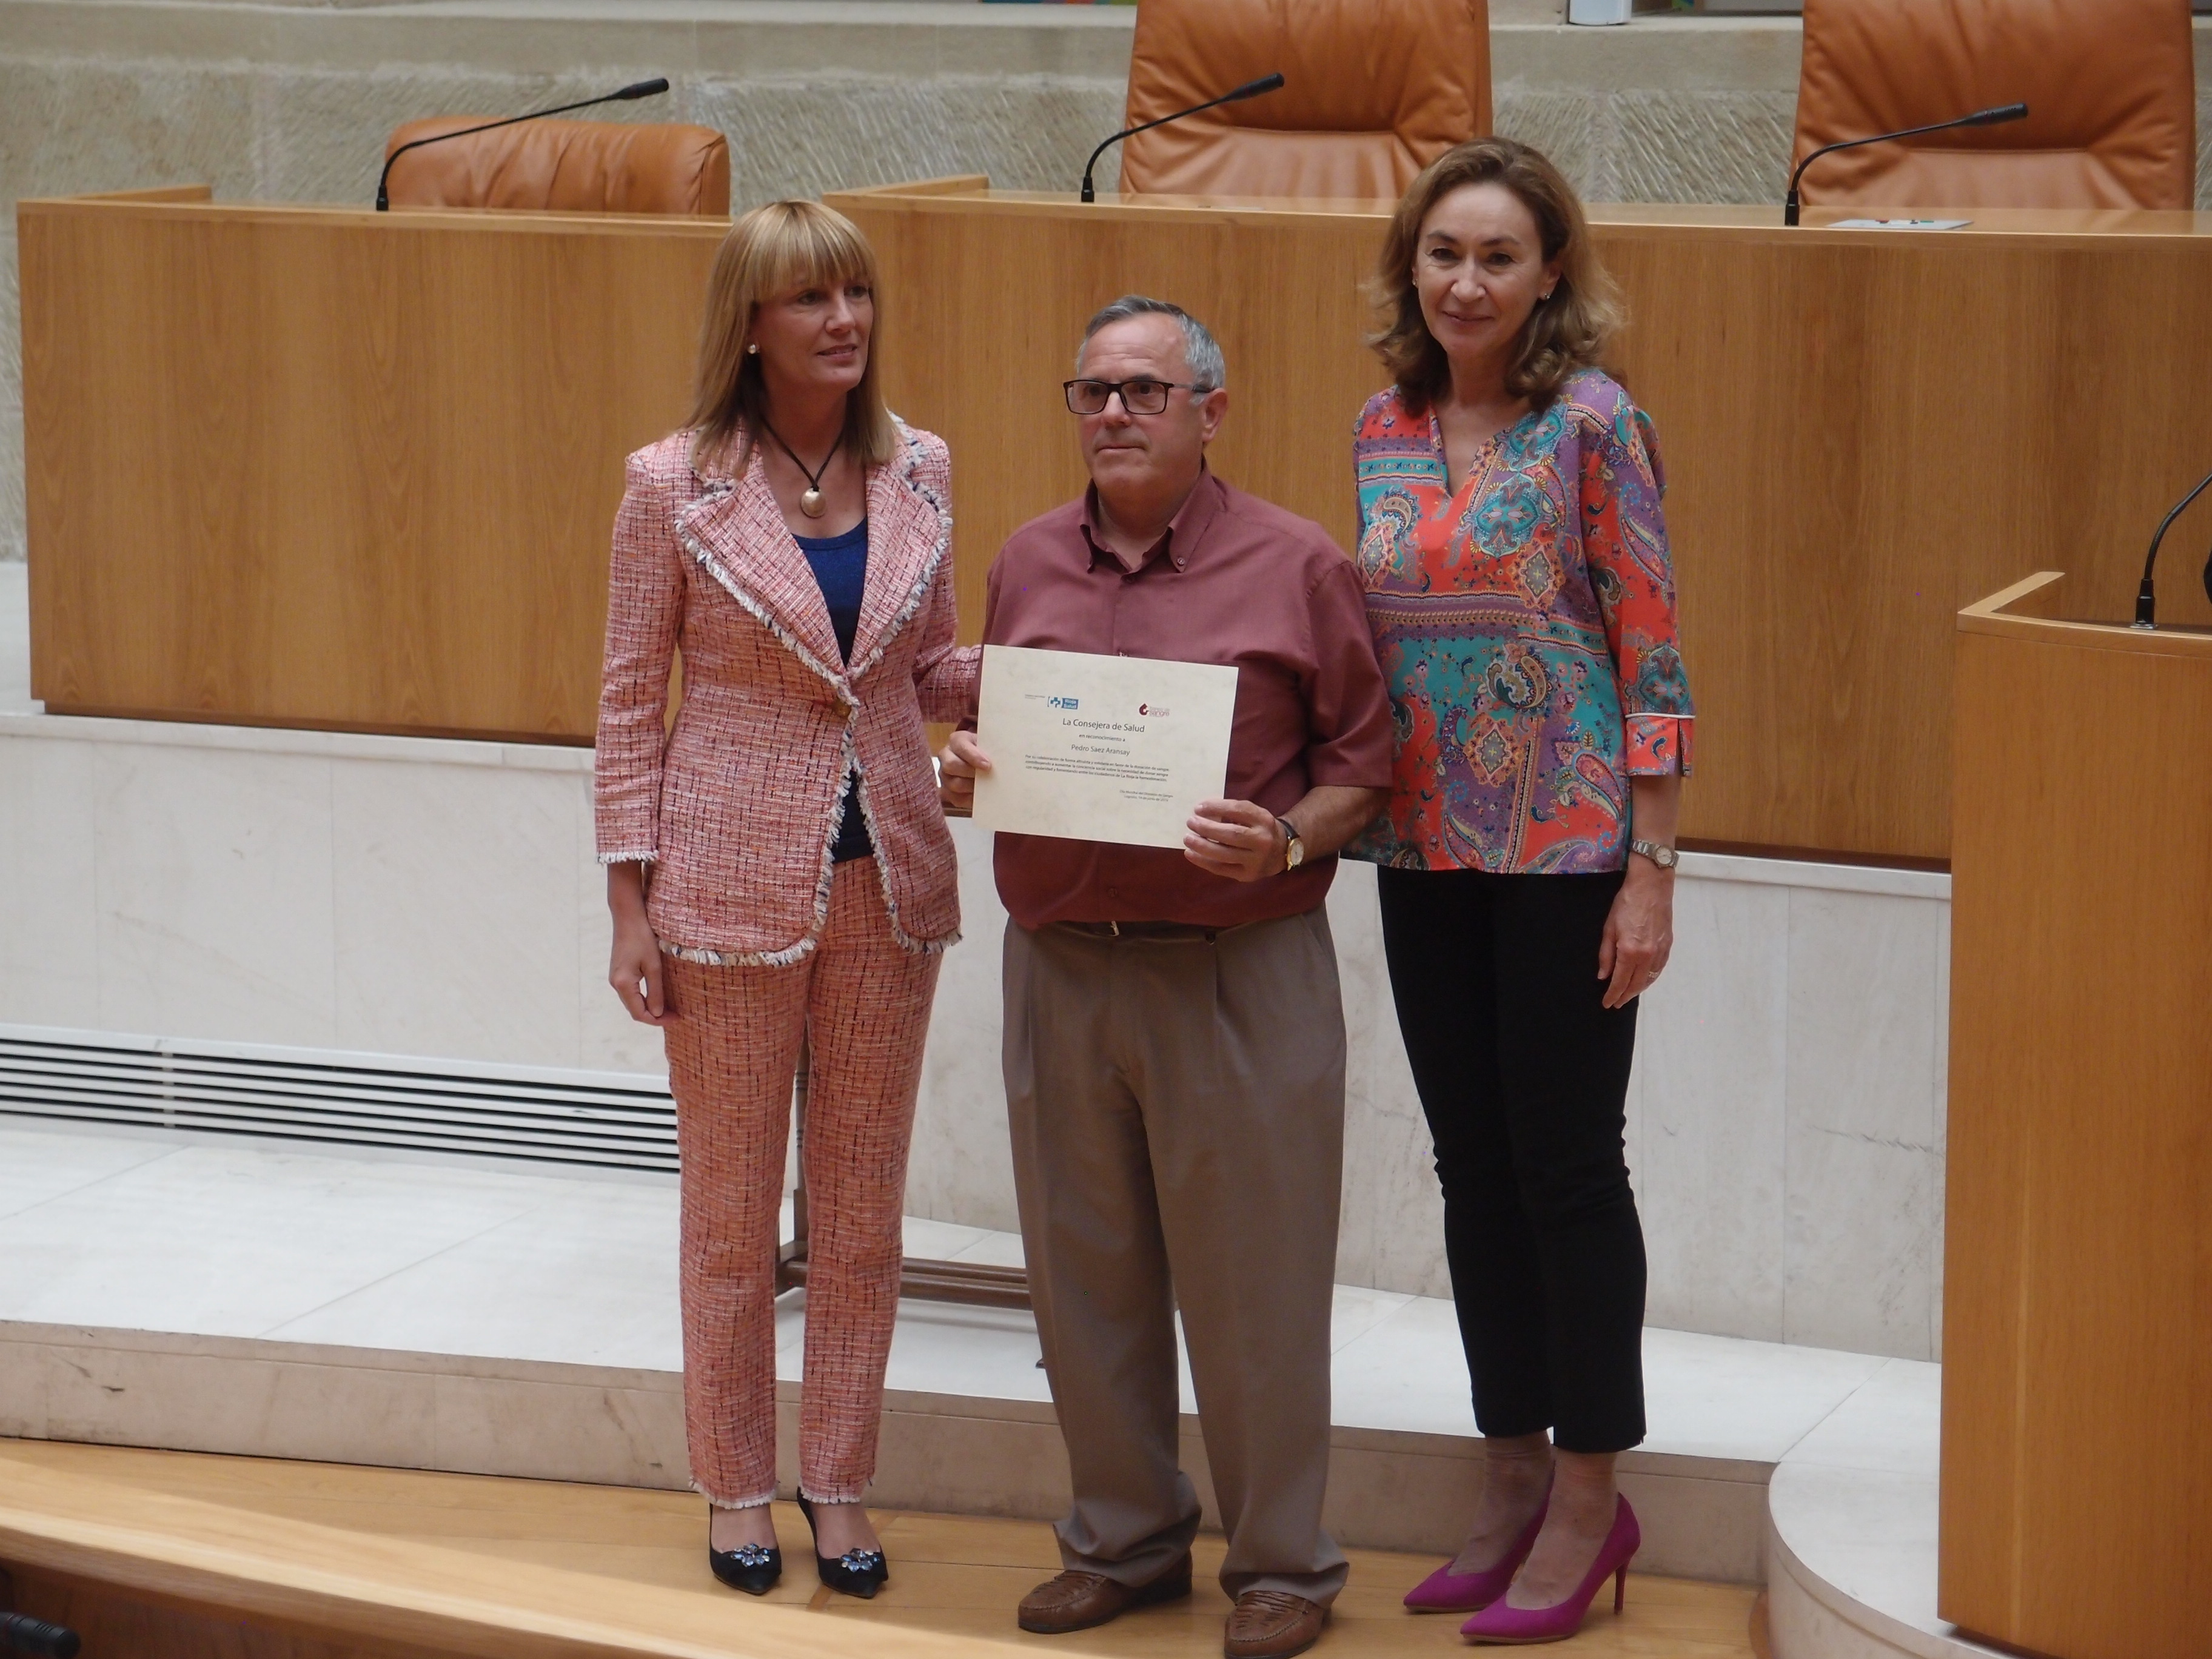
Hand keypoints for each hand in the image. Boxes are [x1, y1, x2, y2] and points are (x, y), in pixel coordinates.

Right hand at [607, 865, 668, 1025]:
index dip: (658, 1020)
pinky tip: (657, 996)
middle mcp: (615, 984)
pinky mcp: (619, 972)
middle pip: (634, 1010)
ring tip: (669, 1008)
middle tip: (675, 1015)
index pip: (639, 1013)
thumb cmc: (642, 938)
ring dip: (649, 1008)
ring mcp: (615, 978)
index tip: (676, 1018)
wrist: (628, 917)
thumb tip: (657, 1013)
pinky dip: (644, 998)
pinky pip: (631, 992)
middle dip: (654, 1016)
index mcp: (623, 984)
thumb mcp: (654, 965)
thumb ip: (655, 991)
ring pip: (633, 1002)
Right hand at [937, 729, 990, 815]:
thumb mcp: (989, 744)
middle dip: (971, 772)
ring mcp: (945, 775)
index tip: (988, 765)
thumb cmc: (987, 751)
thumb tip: (1005, 757)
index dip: (973, 756)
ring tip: (986, 786)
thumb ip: (993, 747)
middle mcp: (946, 756)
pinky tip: (981, 796)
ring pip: (954, 784)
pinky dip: (970, 799)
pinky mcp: (947, 791)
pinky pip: (956, 799)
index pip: (961, 746)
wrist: (983, 760)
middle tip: (987, 776)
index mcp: (956, 740)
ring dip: (972, 787)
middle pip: (951, 765)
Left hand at [1183, 799, 1285, 881]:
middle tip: (1190, 822)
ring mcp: (1256, 860)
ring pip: (1225, 854)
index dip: (1217, 808)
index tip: (1198, 808)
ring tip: (1187, 839)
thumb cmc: (1259, 829)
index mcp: (1264, 820)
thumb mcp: (1253, 815)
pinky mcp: (1247, 875)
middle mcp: (1262, 840)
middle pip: (1231, 834)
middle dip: (1207, 828)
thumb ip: (1232, 811)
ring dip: (1202, 846)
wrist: (1282, 851)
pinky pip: (1222, 869)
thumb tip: (1202, 811)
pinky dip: (1203, 861)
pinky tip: (1191, 854)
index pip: (1239, 811)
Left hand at [1596, 856, 1673, 1009]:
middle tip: (1616, 1003)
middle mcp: (1647, 955)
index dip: (1612, 994)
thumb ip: (1606, 955)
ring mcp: (1660, 951)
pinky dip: (1650, 978)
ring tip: (1628, 995)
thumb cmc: (1626, 903)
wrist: (1651, 886)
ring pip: (1649, 979)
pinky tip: (1644, 980)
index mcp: (1630, 951)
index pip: (1620, 981)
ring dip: (1637, 990)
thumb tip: (1603, 976)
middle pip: (1635, 984)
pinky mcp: (1668, 945)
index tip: (1607, 1003)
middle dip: (1624, 996)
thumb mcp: (1609, 928)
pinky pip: (1658, 969)